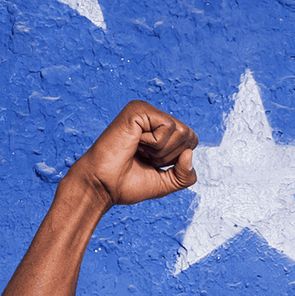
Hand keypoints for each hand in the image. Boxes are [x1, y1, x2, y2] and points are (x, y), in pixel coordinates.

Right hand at [69, 101, 197, 207]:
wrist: (103, 185)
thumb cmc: (127, 184)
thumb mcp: (166, 183)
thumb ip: (185, 175)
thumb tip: (190, 154)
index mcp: (159, 131)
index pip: (192, 141)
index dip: (177, 160)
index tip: (152, 164)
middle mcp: (154, 117)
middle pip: (190, 136)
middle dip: (171, 156)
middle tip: (145, 158)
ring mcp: (146, 111)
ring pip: (182, 131)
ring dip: (162, 151)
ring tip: (139, 150)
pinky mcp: (139, 109)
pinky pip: (168, 127)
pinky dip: (155, 144)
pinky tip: (136, 143)